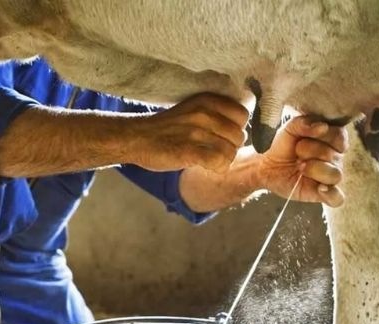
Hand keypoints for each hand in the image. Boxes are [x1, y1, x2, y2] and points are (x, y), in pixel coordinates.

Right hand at [121, 93, 248, 172]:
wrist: (136, 138)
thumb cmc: (166, 128)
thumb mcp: (192, 110)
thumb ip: (216, 114)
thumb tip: (242, 129)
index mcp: (207, 100)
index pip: (242, 115)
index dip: (236, 129)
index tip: (223, 136)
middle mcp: (204, 113)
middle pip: (239, 135)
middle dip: (230, 147)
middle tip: (213, 150)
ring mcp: (196, 132)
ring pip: (231, 151)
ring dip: (223, 160)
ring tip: (208, 159)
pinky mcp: (189, 151)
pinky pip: (220, 162)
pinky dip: (217, 168)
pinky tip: (206, 166)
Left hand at [255, 116, 347, 206]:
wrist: (268, 166)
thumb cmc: (284, 146)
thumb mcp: (289, 129)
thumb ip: (304, 123)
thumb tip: (322, 127)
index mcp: (332, 140)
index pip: (339, 136)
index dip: (322, 136)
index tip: (304, 137)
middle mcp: (335, 158)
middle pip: (333, 155)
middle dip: (310, 152)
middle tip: (297, 153)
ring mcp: (330, 176)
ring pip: (336, 175)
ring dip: (315, 170)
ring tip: (300, 167)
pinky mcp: (323, 194)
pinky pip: (337, 198)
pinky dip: (331, 194)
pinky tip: (319, 188)